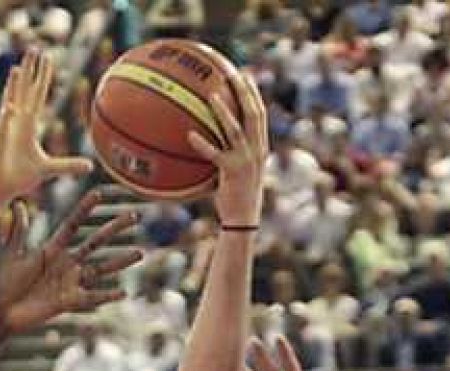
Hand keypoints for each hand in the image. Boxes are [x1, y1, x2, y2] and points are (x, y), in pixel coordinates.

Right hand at [0, 49, 91, 200]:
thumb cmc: (18, 178)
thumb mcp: (49, 170)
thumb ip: (68, 166)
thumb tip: (90, 167)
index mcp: (27, 126)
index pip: (37, 96)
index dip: (42, 78)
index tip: (47, 59)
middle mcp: (16, 123)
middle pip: (24, 91)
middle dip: (30, 71)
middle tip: (34, 49)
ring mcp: (6, 131)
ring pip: (12, 103)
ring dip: (15, 87)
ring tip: (19, 68)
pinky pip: (4, 128)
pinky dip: (7, 118)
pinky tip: (11, 107)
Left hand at [0, 190, 141, 332]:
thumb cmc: (2, 284)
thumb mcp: (9, 254)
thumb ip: (16, 230)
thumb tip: (17, 204)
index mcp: (53, 249)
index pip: (74, 225)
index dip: (86, 209)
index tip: (99, 193)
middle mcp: (66, 264)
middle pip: (96, 242)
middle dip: (115, 229)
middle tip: (134, 216)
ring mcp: (70, 282)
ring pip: (101, 269)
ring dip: (120, 262)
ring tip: (139, 253)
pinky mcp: (68, 301)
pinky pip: (91, 298)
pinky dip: (107, 296)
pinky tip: (123, 292)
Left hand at [186, 65, 268, 226]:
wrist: (243, 218)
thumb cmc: (236, 193)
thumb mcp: (237, 168)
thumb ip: (230, 150)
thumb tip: (208, 134)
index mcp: (260, 146)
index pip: (260, 113)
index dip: (253, 93)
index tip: (244, 74)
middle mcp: (257, 150)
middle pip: (254, 114)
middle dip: (244, 92)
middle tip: (233, 74)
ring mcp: (246, 160)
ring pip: (236, 130)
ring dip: (224, 112)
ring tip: (211, 96)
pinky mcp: (232, 172)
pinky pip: (215, 155)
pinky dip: (203, 144)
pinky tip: (189, 135)